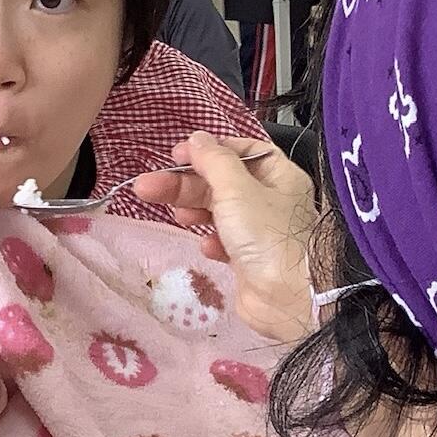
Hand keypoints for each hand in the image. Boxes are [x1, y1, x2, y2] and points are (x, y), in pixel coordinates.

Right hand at [135, 131, 316, 342]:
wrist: (288, 298)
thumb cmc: (266, 235)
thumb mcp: (236, 188)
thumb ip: (213, 160)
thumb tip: (197, 137)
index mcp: (278, 176)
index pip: (242, 151)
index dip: (209, 150)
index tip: (178, 155)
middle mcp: (271, 200)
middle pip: (221, 182)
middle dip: (185, 184)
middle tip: (148, 187)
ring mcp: (259, 232)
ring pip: (218, 211)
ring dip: (194, 210)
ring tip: (178, 217)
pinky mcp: (248, 260)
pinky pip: (223, 242)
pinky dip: (210, 241)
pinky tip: (206, 246)